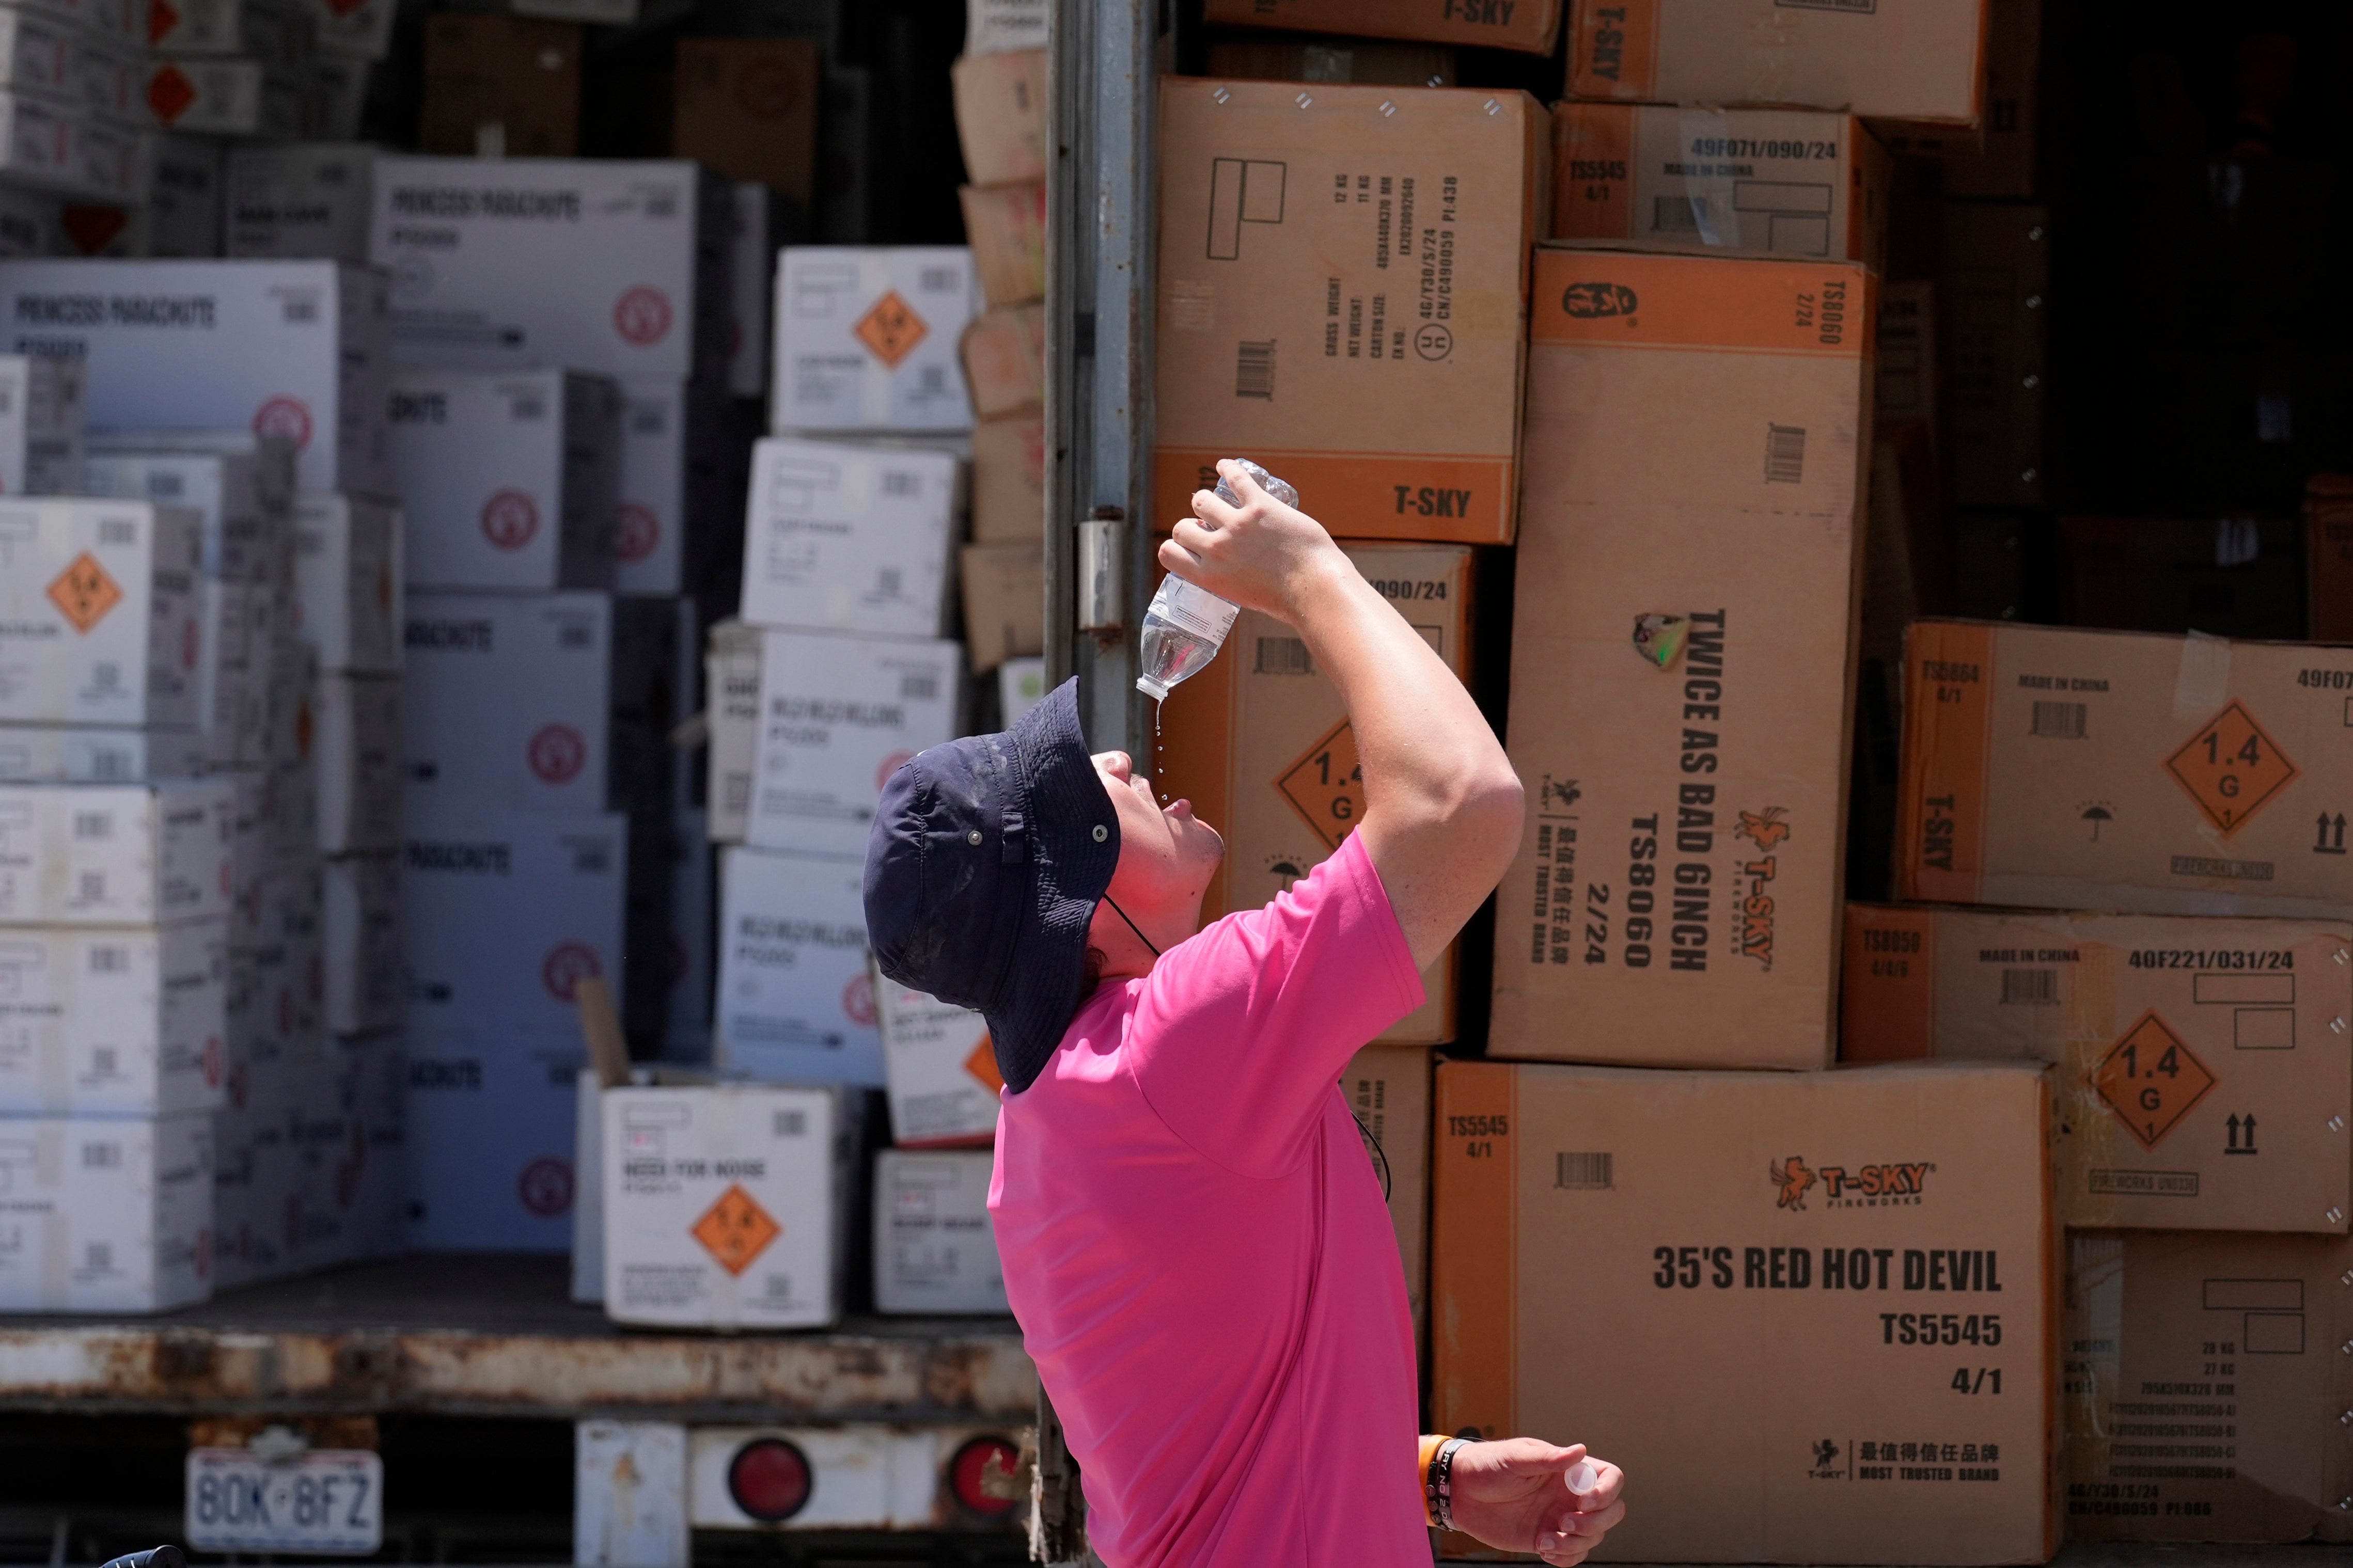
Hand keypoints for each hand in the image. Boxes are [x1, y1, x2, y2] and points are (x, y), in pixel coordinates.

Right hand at [1158, 459, 1349, 623]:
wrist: (1315, 588)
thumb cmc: (1288, 600)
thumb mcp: (1243, 598)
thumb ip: (1229, 582)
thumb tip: (1230, 573)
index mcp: (1209, 577)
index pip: (1168, 553)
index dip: (1175, 547)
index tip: (1187, 546)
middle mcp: (1217, 549)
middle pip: (1182, 527)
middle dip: (1191, 527)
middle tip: (1206, 528)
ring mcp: (1237, 526)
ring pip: (1202, 501)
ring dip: (1206, 502)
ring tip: (1217, 503)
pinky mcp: (1260, 507)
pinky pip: (1236, 478)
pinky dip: (1228, 468)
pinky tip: (1224, 465)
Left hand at [1444, 1439, 1624, 1566]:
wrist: (1459, 1492)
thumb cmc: (1487, 1466)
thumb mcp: (1515, 1458)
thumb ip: (1547, 1458)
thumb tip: (1581, 1450)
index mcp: (1567, 1470)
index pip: (1610, 1478)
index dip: (1606, 1492)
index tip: (1582, 1502)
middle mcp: (1569, 1495)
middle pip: (1611, 1512)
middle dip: (1597, 1523)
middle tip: (1564, 1522)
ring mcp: (1560, 1518)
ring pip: (1593, 1537)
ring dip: (1576, 1544)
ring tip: (1545, 1540)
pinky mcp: (1546, 1538)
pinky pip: (1572, 1555)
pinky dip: (1566, 1558)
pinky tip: (1543, 1549)